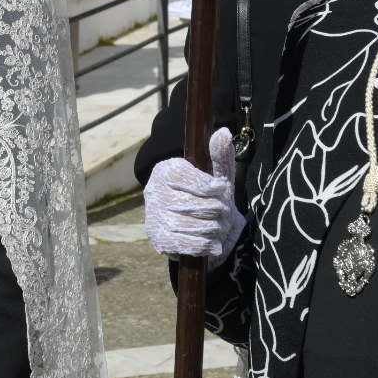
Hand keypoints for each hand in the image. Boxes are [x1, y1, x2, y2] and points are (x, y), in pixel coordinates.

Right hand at [144, 128, 245, 265]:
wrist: (195, 229)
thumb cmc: (208, 198)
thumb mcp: (216, 176)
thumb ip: (220, 156)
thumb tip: (223, 133)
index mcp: (165, 170)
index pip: (194, 180)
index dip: (213, 188)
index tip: (220, 190)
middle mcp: (154, 192)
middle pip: (199, 205)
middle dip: (219, 211)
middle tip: (222, 212)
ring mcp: (154, 217)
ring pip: (197, 225)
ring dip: (215, 229)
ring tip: (218, 226)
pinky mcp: (159, 240)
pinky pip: (190, 244)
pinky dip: (206, 245)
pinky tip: (212, 243)